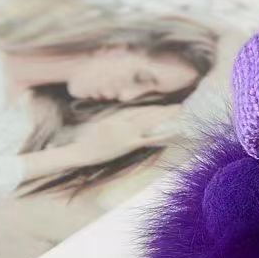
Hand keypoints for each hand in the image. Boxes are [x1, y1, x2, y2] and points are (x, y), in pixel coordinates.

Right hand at [66, 105, 182, 166]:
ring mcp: (126, 132)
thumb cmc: (83, 141)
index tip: (162, 105)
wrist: (79, 151)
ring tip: (179, 112)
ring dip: (165, 116)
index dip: (151, 107)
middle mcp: (122, 122)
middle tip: (179, 107)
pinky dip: (161, 134)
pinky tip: (173, 131)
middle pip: (146, 113)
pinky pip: (148, 138)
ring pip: (150, 121)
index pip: (137, 110)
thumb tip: (119, 120)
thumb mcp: (96, 126)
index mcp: (114, 117)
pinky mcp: (128, 144)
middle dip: (163, 110)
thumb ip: (109, 121)